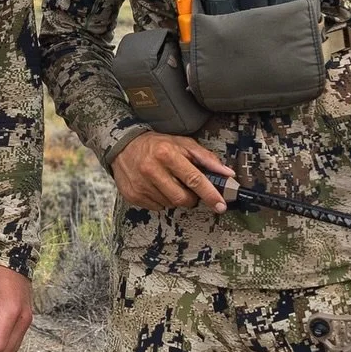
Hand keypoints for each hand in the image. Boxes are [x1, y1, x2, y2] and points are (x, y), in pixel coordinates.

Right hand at [111, 132, 232, 212]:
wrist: (123, 146)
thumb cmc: (157, 145)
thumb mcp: (182, 144)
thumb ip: (206, 158)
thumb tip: (227, 173)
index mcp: (166, 154)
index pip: (194, 179)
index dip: (210, 194)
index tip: (220, 205)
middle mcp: (151, 169)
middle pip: (182, 198)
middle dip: (191, 198)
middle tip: (188, 189)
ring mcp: (140, 185)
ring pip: (170, 204)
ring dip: (175, 198)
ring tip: (168, 183)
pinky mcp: (133, 195)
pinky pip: (157, 207)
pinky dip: (162, 200)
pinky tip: (156, 187)